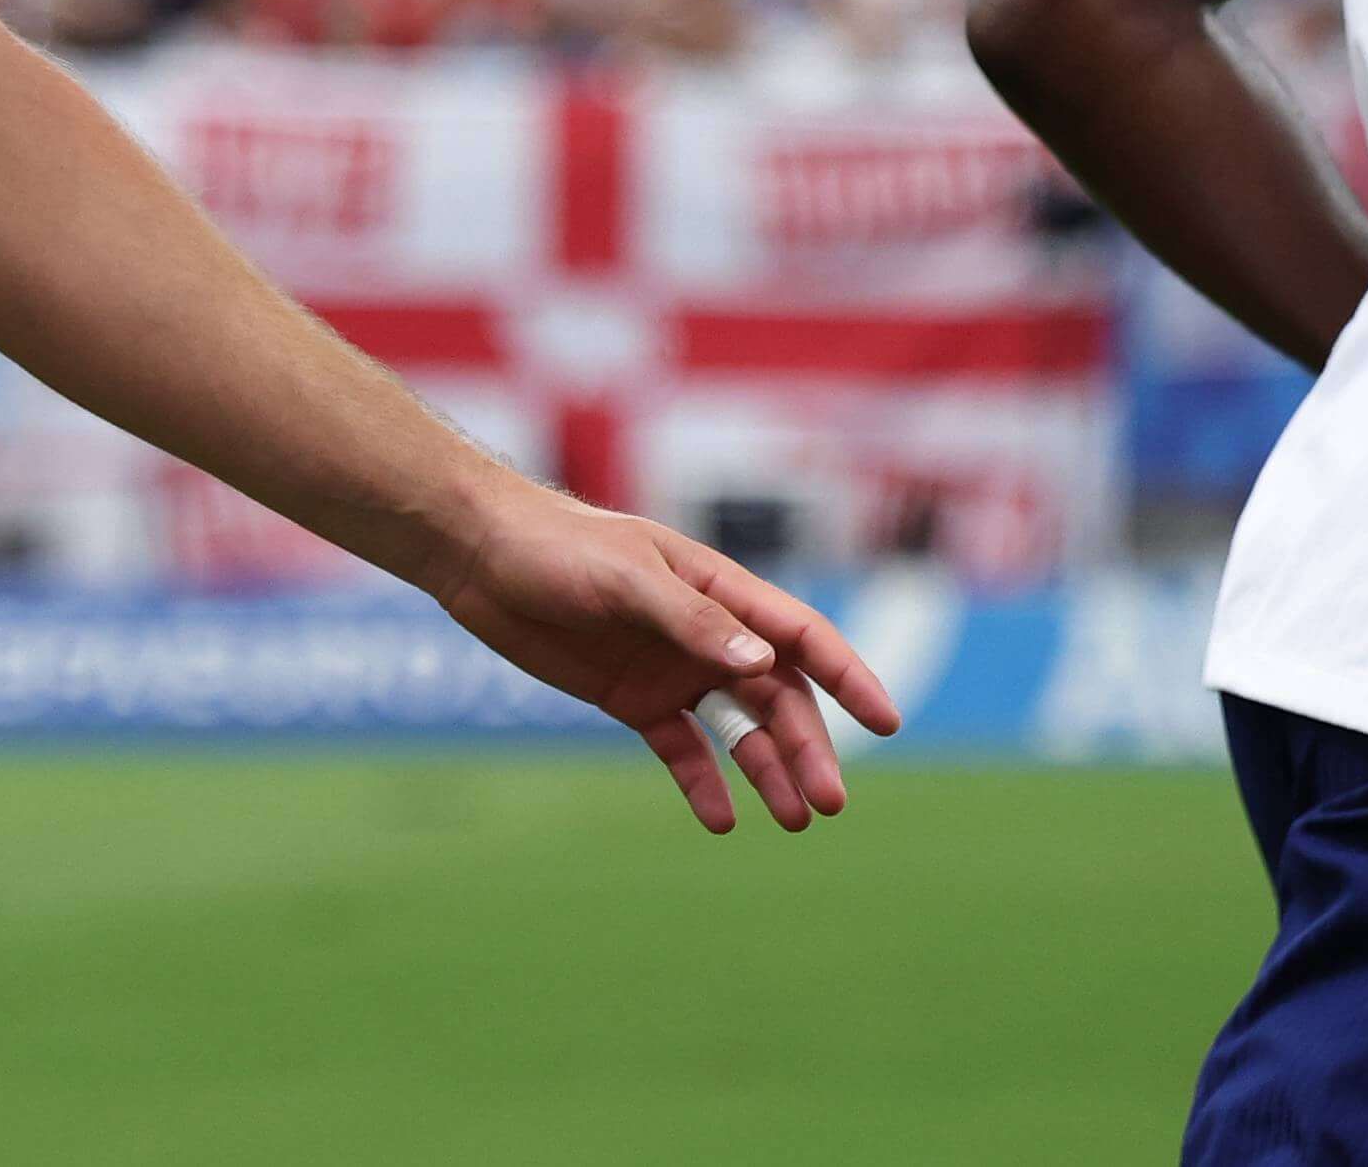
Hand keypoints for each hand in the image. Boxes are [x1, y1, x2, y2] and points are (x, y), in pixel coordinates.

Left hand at [435, 481, 904, 835]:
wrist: (480, 556)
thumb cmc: (556, 547)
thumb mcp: (627, 577)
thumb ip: (692, 621)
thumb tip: (761, 666)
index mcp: (718, 589)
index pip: (799, 636)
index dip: (847, 676)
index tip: (887, 722)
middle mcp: (705, 633)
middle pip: (776, 696)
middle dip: (808, 747)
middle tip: (829, 803)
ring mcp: (670, 668)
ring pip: (736, 729)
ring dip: (767, 771)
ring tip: (792, 821)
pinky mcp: (631, 698)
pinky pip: (681, 748)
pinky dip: (703, 783)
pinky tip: (722, 820)